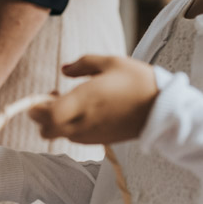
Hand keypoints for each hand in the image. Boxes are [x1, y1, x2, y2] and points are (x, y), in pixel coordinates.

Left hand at [28, 55, 158, 144]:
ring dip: (56, 122)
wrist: (164, 109)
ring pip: (60, 136)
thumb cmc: (138, 81)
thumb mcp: (111, 62)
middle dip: (42, 117)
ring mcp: (92, 135)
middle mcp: (85, 122)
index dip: (37, 108)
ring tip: (70, 102)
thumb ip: (83, 64)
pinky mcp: (101, 141)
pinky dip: (70, 127)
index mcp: (85, 100)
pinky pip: (75, 138)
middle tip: (52, 99)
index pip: (47, 116)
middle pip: (46, 131)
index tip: (43, 95)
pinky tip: (84, 112)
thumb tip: (64, 70)